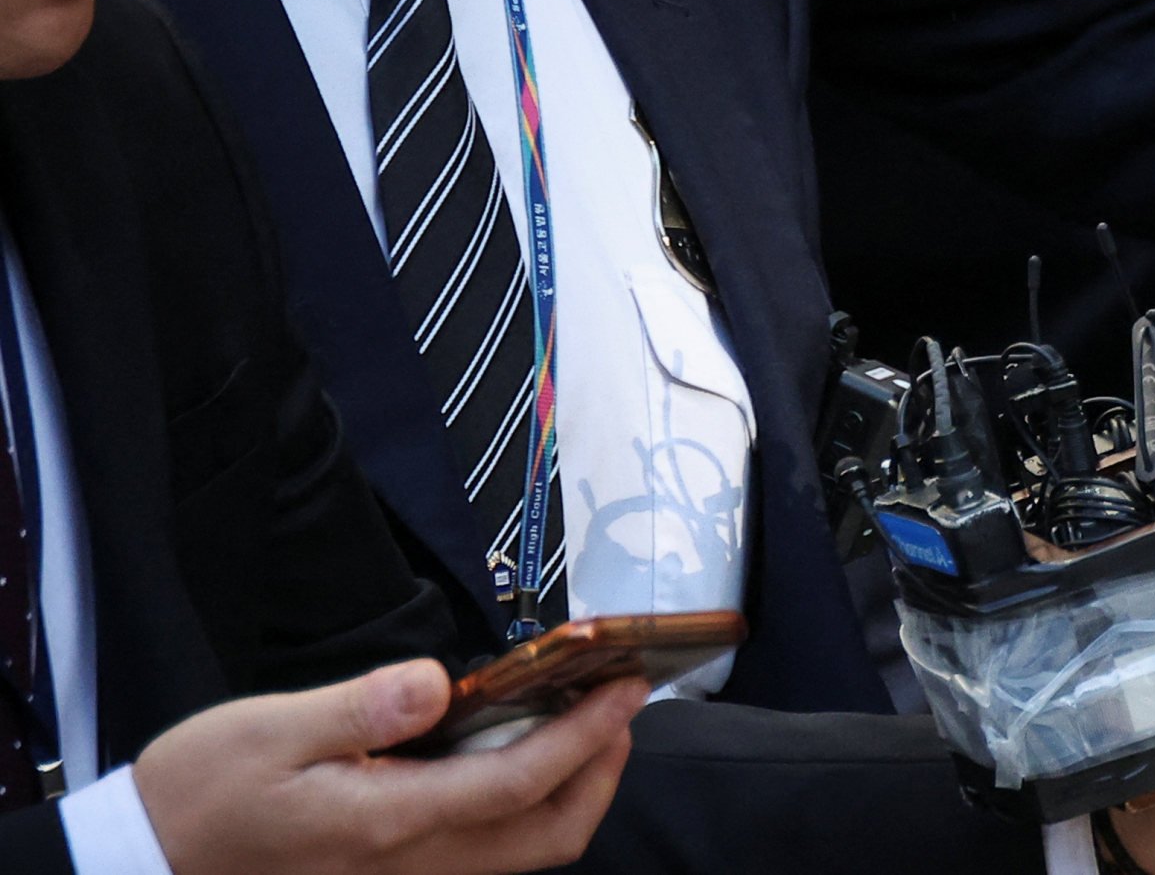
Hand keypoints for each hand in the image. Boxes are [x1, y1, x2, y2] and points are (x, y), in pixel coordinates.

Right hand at [134, 659, 640, 874]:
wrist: (143, 862)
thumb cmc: (198, 795)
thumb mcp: (268, 732)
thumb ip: (361, 707)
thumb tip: (434, 681)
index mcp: (386, 822)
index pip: (520, 782)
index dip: (586, 734)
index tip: (627, 686)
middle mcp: (407, 864)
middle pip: (546, 835)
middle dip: (601, 772)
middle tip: (619, 706)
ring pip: (521, 854)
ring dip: (569, 792)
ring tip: (583, 725)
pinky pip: (482, 856)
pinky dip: (522, 809)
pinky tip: (515, 757)